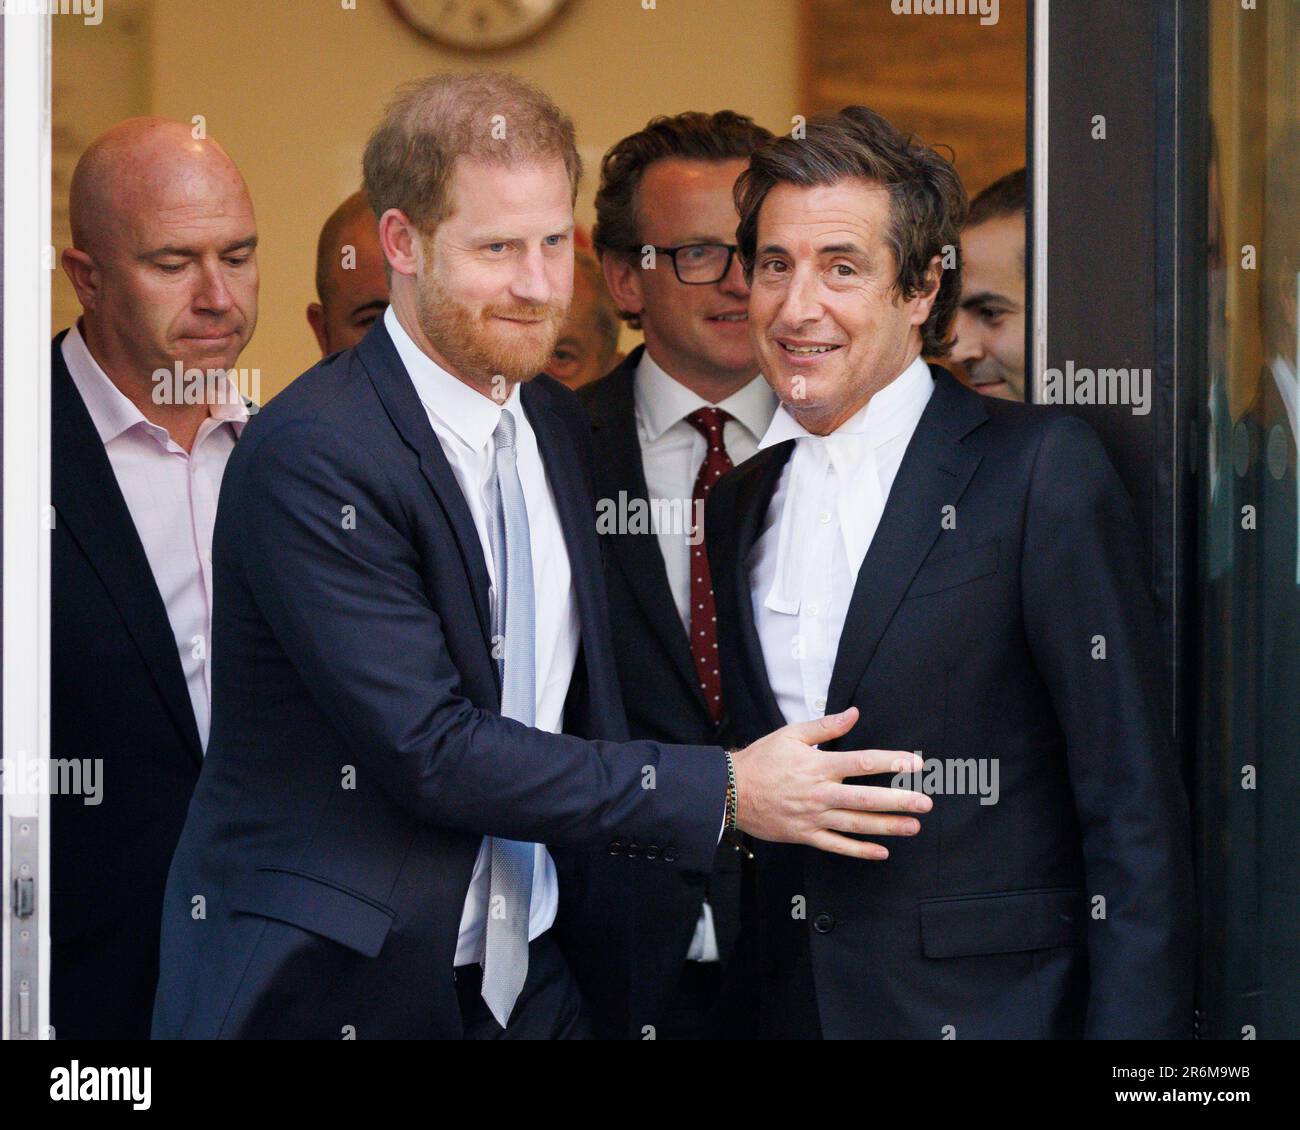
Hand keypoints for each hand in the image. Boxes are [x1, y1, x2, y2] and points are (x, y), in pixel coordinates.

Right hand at [731, 707, 930, 859]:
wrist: (730, 790)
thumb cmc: (761, 759)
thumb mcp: (791, 734)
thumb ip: (826, 726)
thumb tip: (854, 713)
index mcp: (818, 766)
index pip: (862, 763)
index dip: (891, 762)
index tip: (915, 763)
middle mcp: (819, 793)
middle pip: (866, 798)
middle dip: (899, 801)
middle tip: (924, 803)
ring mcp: (813, 817)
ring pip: (856, 825)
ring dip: (887, 826)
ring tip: (913, 827)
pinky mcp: (804, 835)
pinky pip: (836, 846)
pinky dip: (859, 851)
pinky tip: (881, 851)